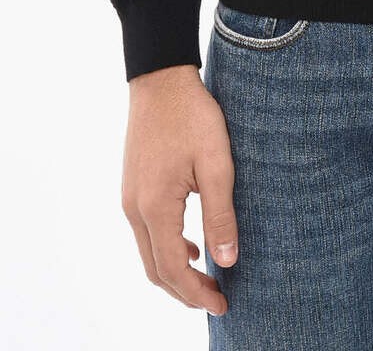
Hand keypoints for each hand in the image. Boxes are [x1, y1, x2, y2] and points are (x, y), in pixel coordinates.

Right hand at [121, 65, 237, 315]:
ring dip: (176, 272)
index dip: (196, 293)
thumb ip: (221, 214)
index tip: (223, 305)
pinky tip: (193, 245)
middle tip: (217, 300)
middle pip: (155, 269)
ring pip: (149, 252)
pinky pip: (147, 231)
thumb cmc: (192, 116)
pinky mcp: (134, 186)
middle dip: (185, 291)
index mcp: (155, 207)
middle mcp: (135, 208)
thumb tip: (228, 260)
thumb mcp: (217, 164)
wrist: (161, 80)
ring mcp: (130, 197)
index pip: (173, 268)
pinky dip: (168, 248)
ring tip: (208, 279)